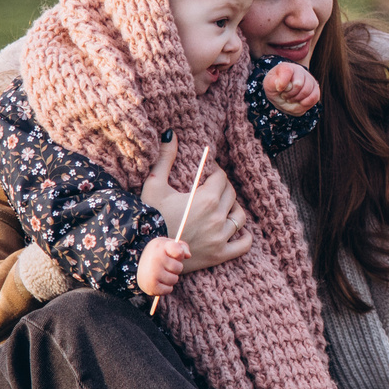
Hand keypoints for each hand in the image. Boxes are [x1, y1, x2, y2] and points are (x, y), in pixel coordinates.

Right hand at [137, 236, 190, 297]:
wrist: (136, 267)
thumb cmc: (158, 255)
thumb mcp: (167, 245)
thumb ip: (181, 247)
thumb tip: (188, 255)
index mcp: (159, 246)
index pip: (178, 250)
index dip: (180, 254)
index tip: (176, 254)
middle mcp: (155, 259)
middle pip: (179, 268)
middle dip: (175, 268)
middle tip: (165, 265)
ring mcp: (153, 273)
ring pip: (174, 280)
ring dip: (171, 278)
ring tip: (161, 273)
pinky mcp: (151, 286)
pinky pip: (168, 290)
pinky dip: (166, 288)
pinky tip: (158, 281)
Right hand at [140, 138, 253, 268]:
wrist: (143, 252)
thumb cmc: (147, 216)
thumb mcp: (154, 185)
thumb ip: (165, 158)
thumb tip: (171, 134)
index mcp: (206, 198)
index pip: (221, 178)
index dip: (215, 172)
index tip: (208, 172)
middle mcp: (218, 217)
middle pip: (231, 195)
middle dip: (223, 188)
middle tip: (212, 188)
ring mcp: (221, 238)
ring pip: (239, 216)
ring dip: (233, 209)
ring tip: (222, 207)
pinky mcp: (220, 255)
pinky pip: (243, 245)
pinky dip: (244, 237)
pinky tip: (239, 231)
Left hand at [264, 61, 321, 115]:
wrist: (283, 97)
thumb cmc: (276, 89)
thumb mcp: (269, 85)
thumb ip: (273, 83)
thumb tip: (282, 85)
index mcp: (286, 67)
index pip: (287, 71)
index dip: (283, 83)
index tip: (279, 89)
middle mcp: (300, 70)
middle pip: (298, 84)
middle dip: (289, 94)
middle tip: (284, 95)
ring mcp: (309, 79)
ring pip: (306, 91)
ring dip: (296, 99)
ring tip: (291, 98)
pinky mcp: (315, 89)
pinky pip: (314, 97)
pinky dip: (305, 103)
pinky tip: (299, 101)